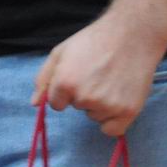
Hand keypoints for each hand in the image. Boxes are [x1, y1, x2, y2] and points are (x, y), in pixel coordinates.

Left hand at [32, 12, 164, 136]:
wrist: (131, 36)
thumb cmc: (92, 41)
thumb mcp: (60, 53)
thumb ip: (43, 79)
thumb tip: (35, 104)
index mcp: (65, 83)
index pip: (56, 104)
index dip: (65, 91)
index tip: (77, 77)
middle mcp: (85, 97)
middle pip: (77, 107)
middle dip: (83, 94)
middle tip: (97, 74)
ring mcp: (108, 106)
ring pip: (94, 116)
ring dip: (99, 105)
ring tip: (110, 81)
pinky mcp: (129, 112)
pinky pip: (112, 130)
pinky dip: (113, 121)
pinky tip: (117, 101)